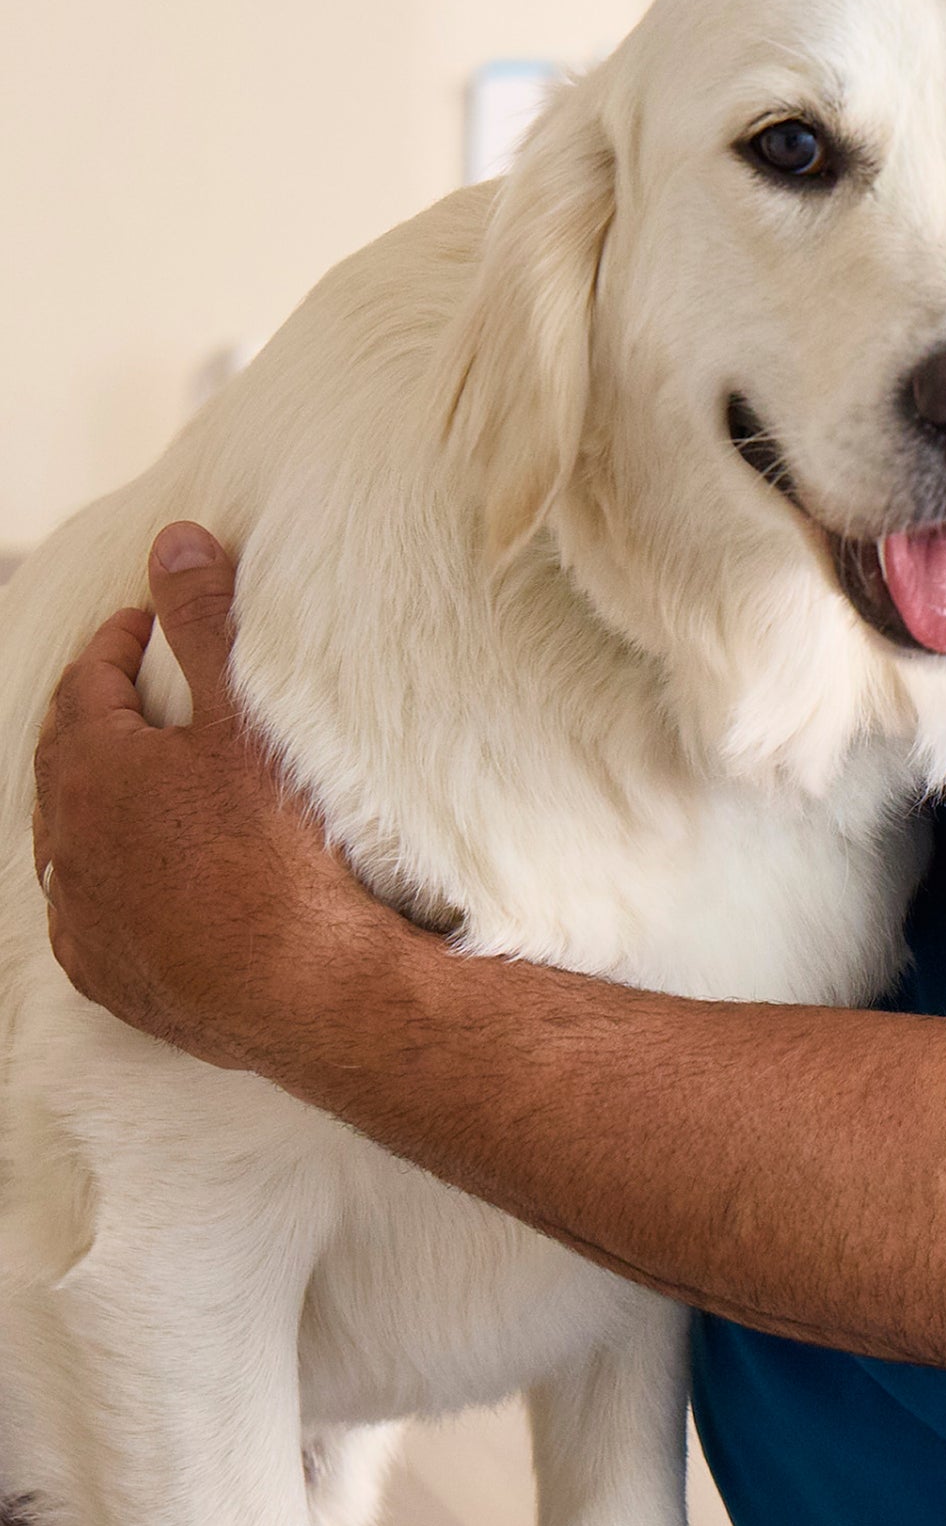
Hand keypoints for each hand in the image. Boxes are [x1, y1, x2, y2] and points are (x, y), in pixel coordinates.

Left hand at [31, 523, 387, 1071]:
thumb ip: (204, 623)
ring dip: (95, 799)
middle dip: (95, 714)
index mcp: (92, 772)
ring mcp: (81, 916)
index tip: (143, 622)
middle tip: (135, 686)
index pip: (85, 685)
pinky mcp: (104, 974)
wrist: (301, 985)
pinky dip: (105, 876)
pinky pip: (86, 910)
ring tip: (138, 778)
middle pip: (64, 760)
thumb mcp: (244, 716)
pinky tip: (138, 875)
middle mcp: (67, 846)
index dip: (115, 645)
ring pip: (67, 840)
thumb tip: (173, 540)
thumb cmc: (275, 846)